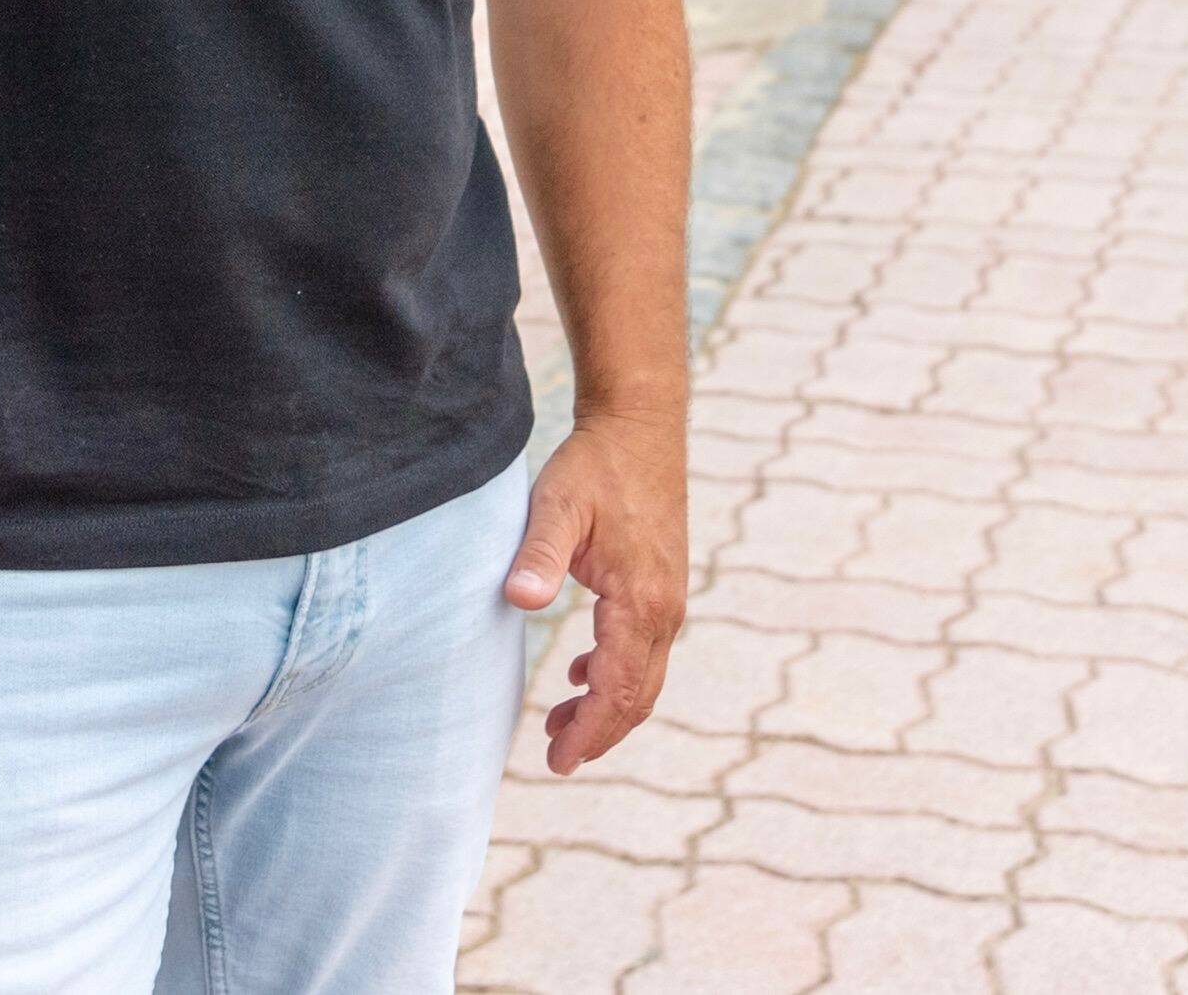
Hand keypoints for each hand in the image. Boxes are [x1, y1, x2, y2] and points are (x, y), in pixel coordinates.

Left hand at [504, 408, 685, 772]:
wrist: (641, 427)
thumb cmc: (596, 466)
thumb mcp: (557, 506)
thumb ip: (538, 555)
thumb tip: (519, 600)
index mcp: (640, 600)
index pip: (617, 688)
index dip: (588, 730)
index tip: (557, 760)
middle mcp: (664, 608)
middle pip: (638, 695)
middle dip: (599, 733)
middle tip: (556, 758)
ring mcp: (669, 597)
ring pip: (645, 675)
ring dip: (607, 706)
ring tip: (562, 724)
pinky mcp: (663, 585)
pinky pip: (645, 648)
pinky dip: (616, 673)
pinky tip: (583, 673)